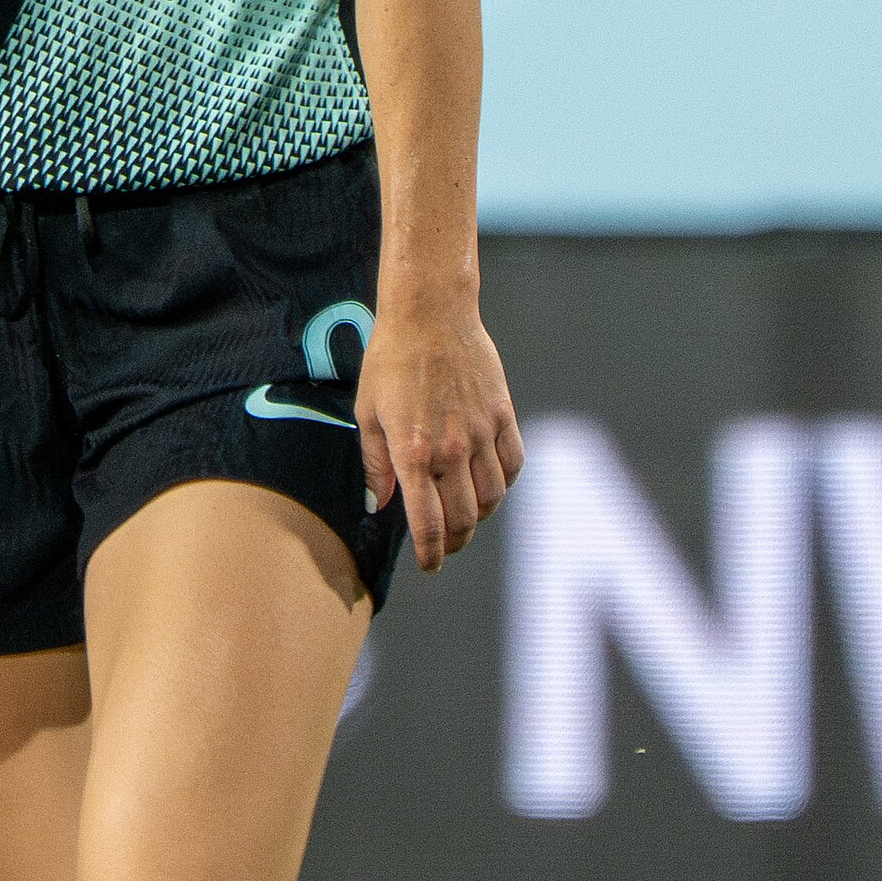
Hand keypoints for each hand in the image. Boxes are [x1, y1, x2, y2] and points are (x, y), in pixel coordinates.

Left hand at [356, 300, 522, 574]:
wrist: (430, 315)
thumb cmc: (390, 360)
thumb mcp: (367, 413)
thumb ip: (375, 465)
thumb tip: (379, 506)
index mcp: (413, 453)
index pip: (428, 524)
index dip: (430, 554)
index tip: (429, 565)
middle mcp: (451, 449)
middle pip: (464, 519)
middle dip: (453, 542)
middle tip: (444, 546)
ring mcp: (482, 432)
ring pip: (493, 497)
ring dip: (479, 516)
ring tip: (464, 517)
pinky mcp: (503, 414)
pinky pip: (513, 464)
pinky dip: (504, 483)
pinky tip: (488, 483)